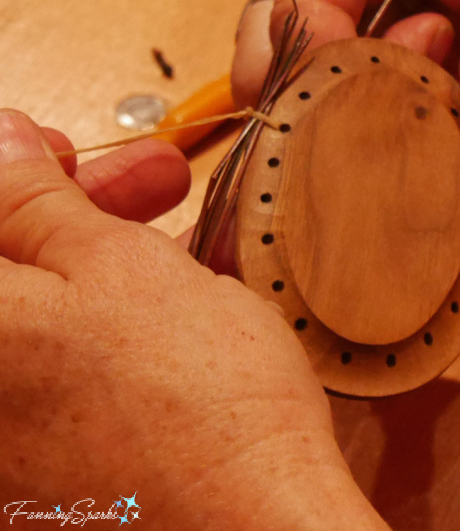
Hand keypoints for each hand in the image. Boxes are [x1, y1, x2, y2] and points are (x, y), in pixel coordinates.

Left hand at [0, 110, 386, 530]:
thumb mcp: (123, 269)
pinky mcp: (41, 468)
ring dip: (99, 260)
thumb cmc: (199, 403)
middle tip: (145, 183)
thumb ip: (40, 202)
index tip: (65, 150)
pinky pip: (61, 368)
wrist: (251, 528)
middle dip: (67, 207)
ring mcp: (4, 439)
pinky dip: (106, 323)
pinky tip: (173, 304)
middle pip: (7, 269)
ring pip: (39, 315)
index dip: (13, 167)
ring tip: (183, 243)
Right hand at [232, 0, 459, 160]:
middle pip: (285, 52)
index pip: (301, 17)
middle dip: (349, 103)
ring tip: (451, 105)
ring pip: (312, 76)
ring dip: (372, 111)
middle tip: (436, 114)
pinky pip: (347, 80)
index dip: (342, 88)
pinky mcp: (356, 12)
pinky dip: (387, 111)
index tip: (404, 134)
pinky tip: (442, 117)